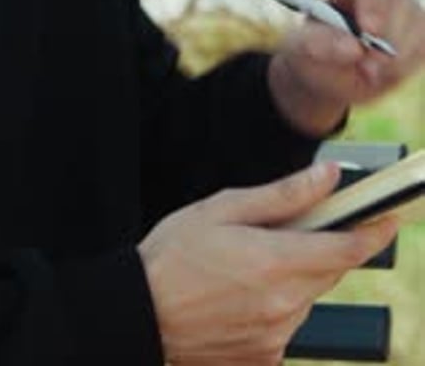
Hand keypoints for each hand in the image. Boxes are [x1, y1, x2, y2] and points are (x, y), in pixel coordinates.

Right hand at [139, 161, 397, 365]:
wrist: (137, 314)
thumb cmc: (173, 255)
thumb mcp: (224, 208)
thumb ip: (284, 194)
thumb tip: (328, 177)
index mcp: (275, 261)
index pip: (348, 248)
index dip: (375, 231)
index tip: (388, 217)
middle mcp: (284, 305)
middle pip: (331, 270)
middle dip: (325, 245)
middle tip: (294, 228)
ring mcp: (276, 336)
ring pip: (309, 295)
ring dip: (297, 274)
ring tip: (251, 262)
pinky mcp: (264, 357)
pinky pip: (288, 323)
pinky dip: (278, 303)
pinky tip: (242, 293)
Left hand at [269, 0, 424, 135]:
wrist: (329, 70)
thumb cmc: (314, 48)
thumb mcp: (304, 45)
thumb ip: (321, 43)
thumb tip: (354, 48)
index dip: (372, 1)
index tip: (369, 31)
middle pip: (399, 1)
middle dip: (386, 39)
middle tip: (367, 69)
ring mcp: (404, 7)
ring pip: (417, 25)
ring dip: (395, 58)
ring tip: (366, 73)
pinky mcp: (418, 31)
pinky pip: (423, 47)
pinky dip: (405, 67)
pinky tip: (381, 73)